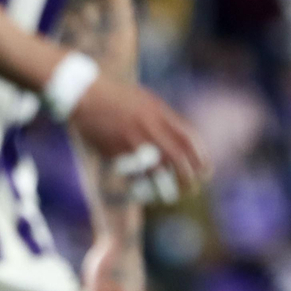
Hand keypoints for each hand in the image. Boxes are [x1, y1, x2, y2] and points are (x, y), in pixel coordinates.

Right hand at [70, 79, 207, 191]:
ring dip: (165, 188)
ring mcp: (131, 140)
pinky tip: (142, 193)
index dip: (201, 157)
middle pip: (176, 158)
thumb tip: (182, 140)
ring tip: (170, 197)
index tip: (206, 170)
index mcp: (159, 112)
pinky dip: (139, 186)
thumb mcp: (146, 100)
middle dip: (187, 177)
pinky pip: (131, 174)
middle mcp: (148, 127)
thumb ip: (164, 118)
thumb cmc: (116, 96)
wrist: (84, 94)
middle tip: (191, 188)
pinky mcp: (114, 151)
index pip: (188, 139)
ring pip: (155, 172)